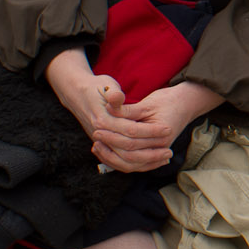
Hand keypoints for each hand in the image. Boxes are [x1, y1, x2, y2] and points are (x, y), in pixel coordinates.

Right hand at [50, 68, 172, 168]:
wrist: (78, 93)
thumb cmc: (96, 87)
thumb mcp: (106, 84)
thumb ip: (113, 93)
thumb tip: (116, 96)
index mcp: (102, 120)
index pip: (131, 131)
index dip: (150, 130)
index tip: (167, 129)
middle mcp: (100, 134)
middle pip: (129, 150)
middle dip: (151, 152)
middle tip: (170, 150)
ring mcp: (101, 143)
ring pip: (124, 162)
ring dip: (146, 161)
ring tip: (165, 158)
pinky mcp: (103, 146)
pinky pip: (120, 162)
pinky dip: (136, 164)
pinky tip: (152, 162)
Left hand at [89, 81, 223, 172]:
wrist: (185, 105)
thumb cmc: (167, 101)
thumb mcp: (148, 103)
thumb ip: (128, 109)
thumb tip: (108, 108)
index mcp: (161, 133)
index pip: (131, 137)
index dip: (112, 132)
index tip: (97, 125)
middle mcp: (161, 147)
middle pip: (130, 154)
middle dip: (110, 146)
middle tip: (95, 135)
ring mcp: (158, 153)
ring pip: (131, 164)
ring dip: (112, 158)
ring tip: (98, 147)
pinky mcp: (153, 155)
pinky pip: (134, 165)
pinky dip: (120, 162)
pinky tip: (107, 154)